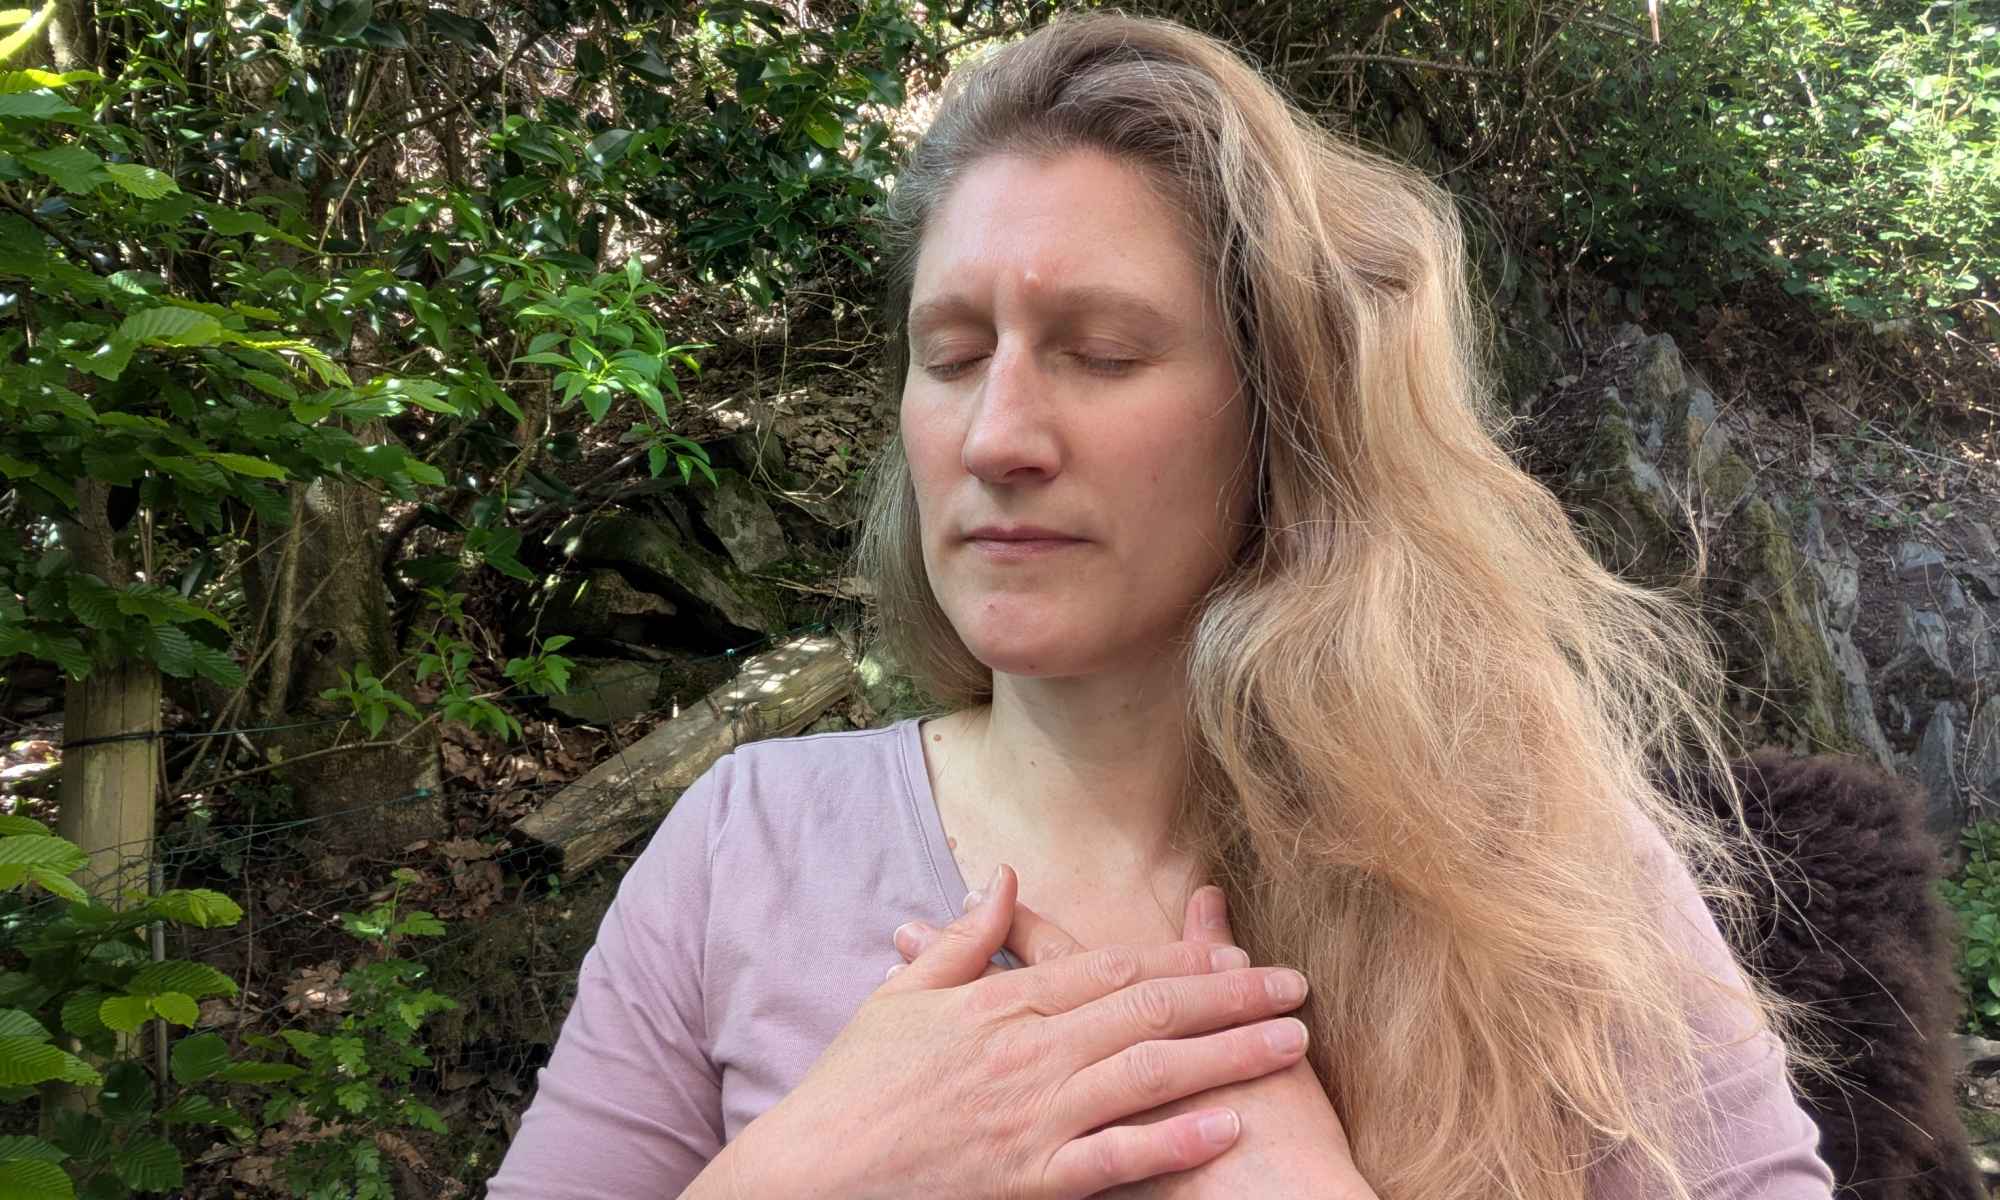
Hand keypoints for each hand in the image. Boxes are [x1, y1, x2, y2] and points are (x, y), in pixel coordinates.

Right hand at [734, 864, 1314, 1199]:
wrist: (807, 1181)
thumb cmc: (851, 1093)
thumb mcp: (901, 1000)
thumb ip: (965, 938)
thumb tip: (1006, 876)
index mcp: (998, 1005)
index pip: (1107, 967)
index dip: (1178, 955)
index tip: (1232, 947)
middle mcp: (1027, 1053)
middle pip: (1148, 1010)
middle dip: (1231, 995)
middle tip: (1296, 985)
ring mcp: (1033, 1118)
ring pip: (1151, 1074)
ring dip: (1230, 1055)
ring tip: (1292, 1042)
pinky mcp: (1033, 1181)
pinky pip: (1118, 1157)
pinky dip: (1176, 1139)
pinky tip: (1230, 1123)